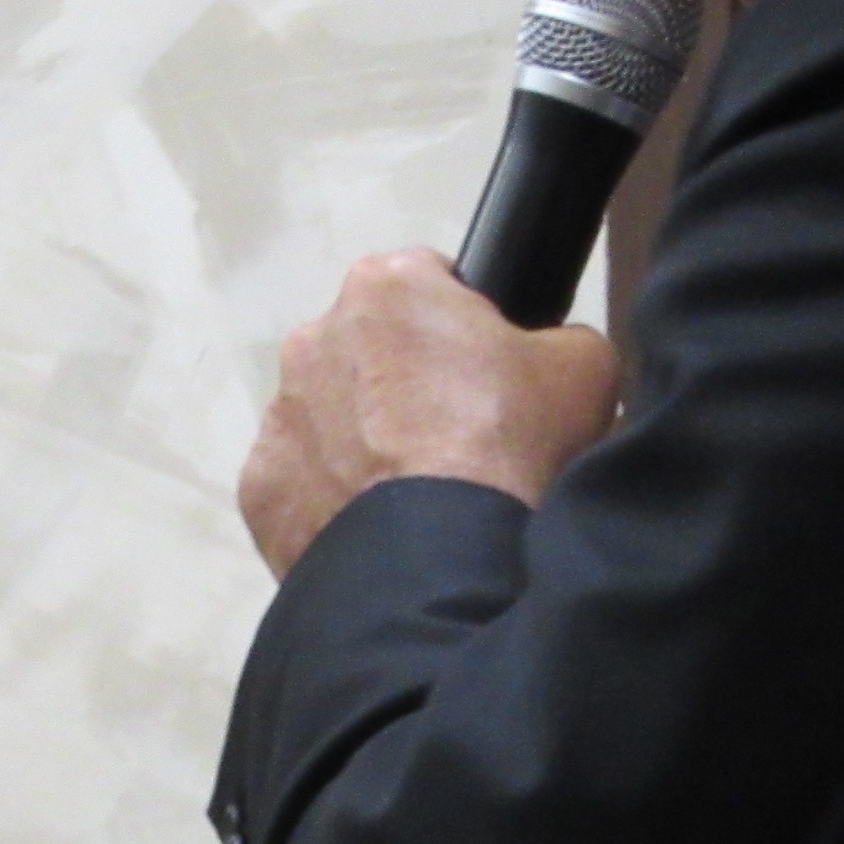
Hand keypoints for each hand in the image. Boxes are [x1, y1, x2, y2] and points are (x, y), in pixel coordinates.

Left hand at [239, 249, 620, 574]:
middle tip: (460, 441)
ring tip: (420, 495)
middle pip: (372, 350)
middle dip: (407, 384)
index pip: (431, 283)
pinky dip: (335, 501)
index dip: (467, 327)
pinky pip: (304, 483)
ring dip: (365, 443)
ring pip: (330, 417)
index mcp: (387, 286)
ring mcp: (278, 414)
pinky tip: (383, 529)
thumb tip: (546, 354)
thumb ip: (560, 340)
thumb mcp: (584, 366)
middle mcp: (315, 335)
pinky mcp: (259, 487)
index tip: (490, 375)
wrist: (439, 561)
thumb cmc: (510, 444)